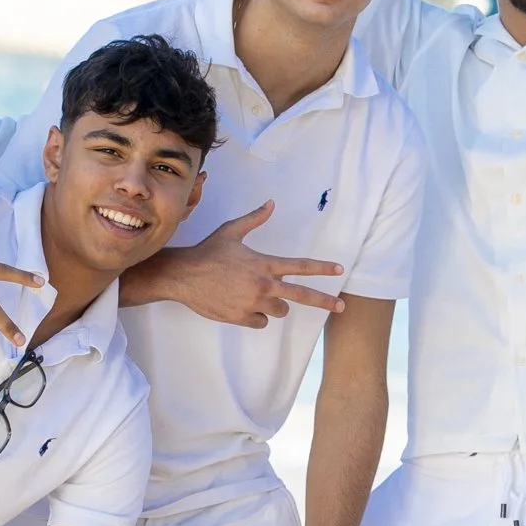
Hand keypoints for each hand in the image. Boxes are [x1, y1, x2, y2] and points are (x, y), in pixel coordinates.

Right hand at [150, 201, 343, 327]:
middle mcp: (263, 285)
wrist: (183, 276)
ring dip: (275, 304)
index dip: (322, 268)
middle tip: (341, 306)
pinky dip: (256, 315)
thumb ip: (254, 219)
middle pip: (302, 295)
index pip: (300, 266)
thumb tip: (271, 204)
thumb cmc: (208, 252)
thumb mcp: (231, 231)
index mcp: (264, 264)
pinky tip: (242, 305)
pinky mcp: (242, 318)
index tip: (339, 270)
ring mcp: (253, 303)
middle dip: (325, 301)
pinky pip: (261, 321)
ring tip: (257, 294)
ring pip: (280, 310)